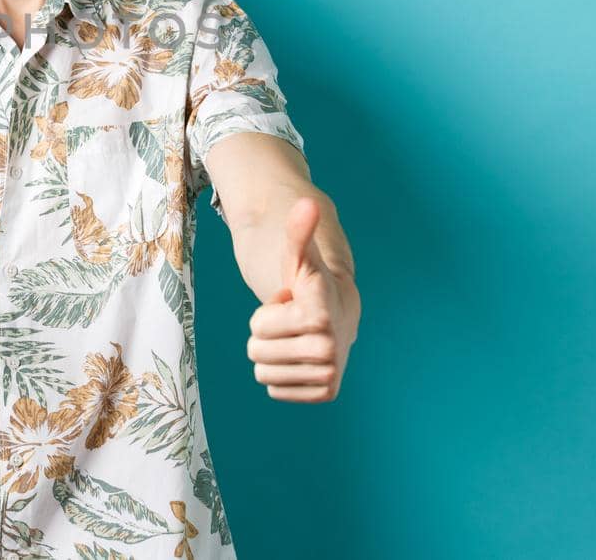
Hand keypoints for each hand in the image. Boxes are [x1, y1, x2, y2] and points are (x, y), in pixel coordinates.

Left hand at [246, 197, 358, 402]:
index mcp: (319, 314)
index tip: (292, 301)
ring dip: (273, 354)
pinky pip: (274, 388)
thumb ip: (299, 231)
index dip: (268, 311)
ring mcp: (328, 374)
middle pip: (255, 351)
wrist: (339, 315)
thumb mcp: (298, 257)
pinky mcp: (325, 393)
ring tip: (295, 337)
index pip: (257, 326)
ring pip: (263, 372)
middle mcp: (329, 348)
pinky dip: (281, 374)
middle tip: (291, 322)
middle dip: (267, 334)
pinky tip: (299, 357)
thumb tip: (306, 203)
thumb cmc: (310, 284)